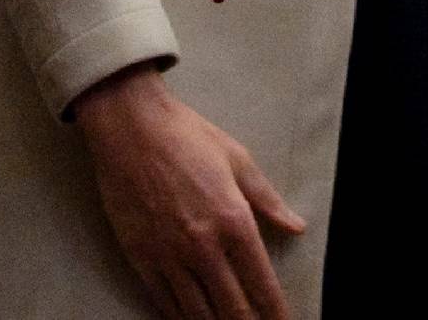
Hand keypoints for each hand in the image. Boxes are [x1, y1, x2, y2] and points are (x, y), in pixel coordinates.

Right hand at [72, 63, 303, 319]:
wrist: (131, 126)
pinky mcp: (141, 258)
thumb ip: (268, 199)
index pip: (261, 283)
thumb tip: (297, 226)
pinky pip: (166, 304)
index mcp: (233, 219)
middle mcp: (204, 245)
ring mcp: (170, 256)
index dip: (275, 311)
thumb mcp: (237, 158)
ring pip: (199, 315)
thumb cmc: (187, 136)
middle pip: (233, 308)